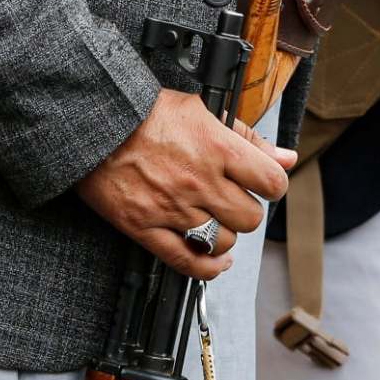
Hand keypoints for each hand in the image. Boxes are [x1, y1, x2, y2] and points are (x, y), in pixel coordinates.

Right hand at [75, 88, 293, 279]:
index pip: (271, 183)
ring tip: (214, 221)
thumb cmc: (143, 112)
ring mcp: (173, 209)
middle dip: (246, 210)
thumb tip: (286, 157)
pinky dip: (207, 268)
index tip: (262, 184)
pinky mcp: (146, 228)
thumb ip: (247, 137)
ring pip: (223, 243)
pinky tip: (214, 260)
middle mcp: (199, 183)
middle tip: (233, 201)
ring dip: (224, 235)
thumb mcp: (202, 110)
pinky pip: (187, 262)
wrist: (94, 123)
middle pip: (250, 218)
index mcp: (217, 149)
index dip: (271, 185)